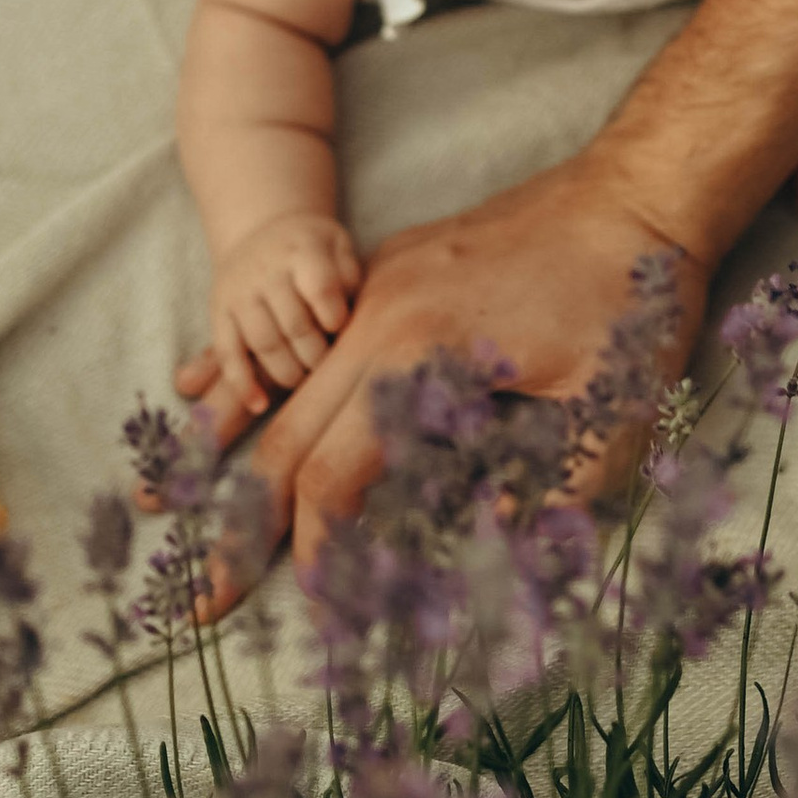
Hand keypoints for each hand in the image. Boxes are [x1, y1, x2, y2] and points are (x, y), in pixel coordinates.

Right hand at [179, 209, 363, 425]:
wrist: (260, 229)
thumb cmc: (311, 247)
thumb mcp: (337, 244)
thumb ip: (349, 275)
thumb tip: (346, 316)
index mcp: (302, 250)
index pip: (320, 288)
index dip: (335, 318)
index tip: (343, 331)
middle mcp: (266, 270)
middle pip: (294, 325)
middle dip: (317, 355)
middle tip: (329, 367)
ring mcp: (239, 293)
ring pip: (264, 344)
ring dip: (288, 372)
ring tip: (305, 379)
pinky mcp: (218, 313)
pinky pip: (227, 353)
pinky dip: (242, 384)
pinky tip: (260, 404)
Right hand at [209, 159, 705, 598]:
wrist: (637, 190)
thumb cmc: (632, 302)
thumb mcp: (608, 416)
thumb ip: (543, 491)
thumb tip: (481, 537)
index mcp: (419, 356)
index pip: (334, 475)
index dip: (317, 551)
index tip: (318, 608)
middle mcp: (376, 317)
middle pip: (282, 434)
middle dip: (239, 524)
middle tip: (200, 596)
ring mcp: (377, 287)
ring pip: (281, 379)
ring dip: (223, 447)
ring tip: (159, 505)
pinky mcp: (390, 272)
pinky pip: (306, 334)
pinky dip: (255, 374)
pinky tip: (200, 390)